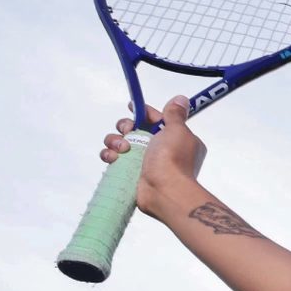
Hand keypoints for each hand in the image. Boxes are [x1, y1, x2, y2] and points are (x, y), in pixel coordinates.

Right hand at [101, 96, 207, 217]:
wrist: (165, 191)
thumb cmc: (174, 159)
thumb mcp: (177, 130)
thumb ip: (175, 114)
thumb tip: (181, 99)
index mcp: (176, 139)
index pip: (156, 120)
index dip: (144, 113)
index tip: (132, 107)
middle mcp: (161, 150)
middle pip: (135, 130)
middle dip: (126, 126)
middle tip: (128, 130)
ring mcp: (145, 162)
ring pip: (120, 143)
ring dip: (115, 140)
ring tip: (122, 148)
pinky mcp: (131, 173)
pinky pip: (114, 159)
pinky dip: (110, 155)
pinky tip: (113, 158)